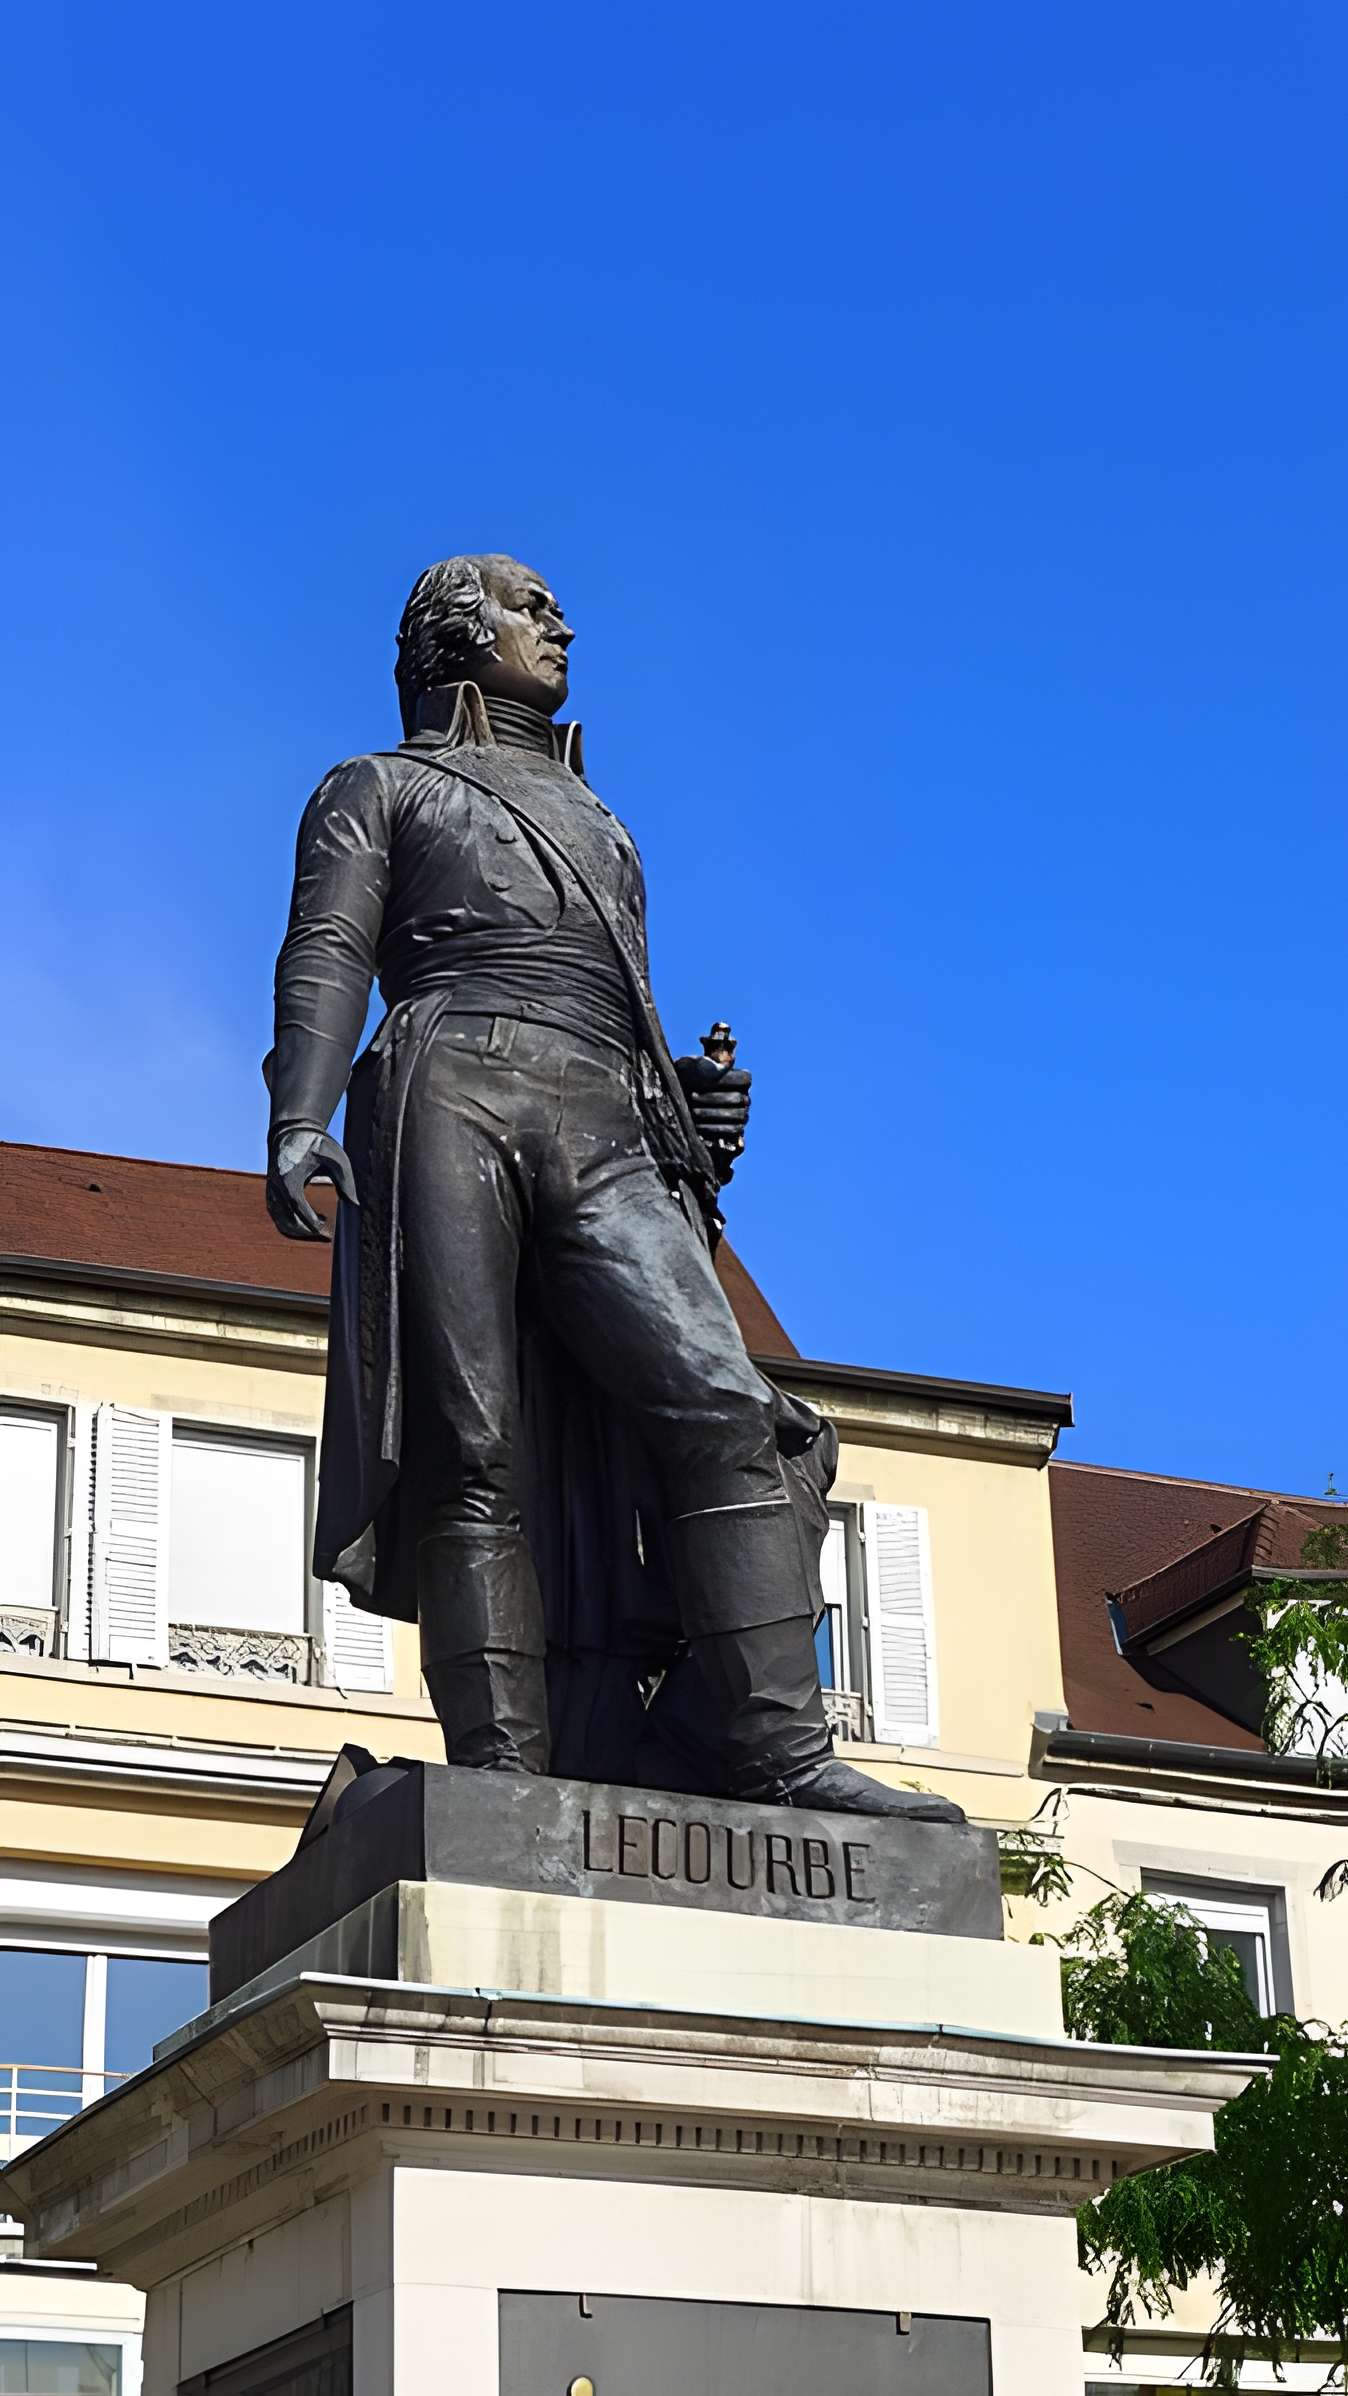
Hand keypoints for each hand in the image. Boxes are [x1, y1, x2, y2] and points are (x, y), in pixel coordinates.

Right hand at [266, 1127, 358, 1241]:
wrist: (293, 1130)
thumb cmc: (316, 1143)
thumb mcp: (336, 1158)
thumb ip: (345, 1181)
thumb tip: (355, 1204)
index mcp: (288, 1178)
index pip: (297, 1208)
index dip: (311, 1223)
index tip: (327, 1232)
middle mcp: (275, 1186)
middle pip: (287, 1220)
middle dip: (308, 1232)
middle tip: (328, 1236)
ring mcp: (271, 1191)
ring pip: (281, 1222)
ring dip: (301, 1231)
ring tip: (324, 1229)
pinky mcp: (272, 1193)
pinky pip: (279, 1216)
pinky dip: (294, 1224)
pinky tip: (315, 1221)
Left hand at [673, 1054, 751, 1184]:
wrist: (681, 1102)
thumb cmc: (687, 1079)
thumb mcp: (693, 1066)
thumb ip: (709, 1063)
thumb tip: (726, 1064)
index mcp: (742, 1080)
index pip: (744, 1079)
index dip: (727, 1079)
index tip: (705, 1079)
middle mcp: (745, 1098)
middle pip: (738, 1098)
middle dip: (714, 1098)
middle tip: (692, 1096)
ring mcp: (743, 1115)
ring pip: (736, 1115)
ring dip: (713, 1113)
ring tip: (693, 1111)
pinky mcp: (736, 1130)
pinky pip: (732, 1131)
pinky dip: (714, 1129)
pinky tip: (698, 1126)